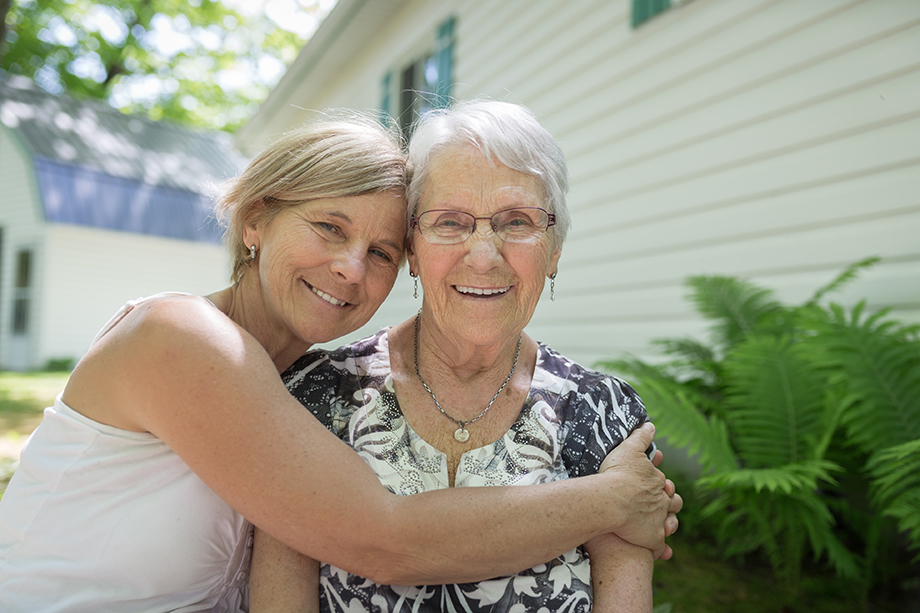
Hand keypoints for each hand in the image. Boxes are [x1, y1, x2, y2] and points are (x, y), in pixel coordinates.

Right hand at [598, 423, 681, 558]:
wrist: (610, 500)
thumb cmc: (616, 473)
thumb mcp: (628, 449)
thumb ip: (641, 437)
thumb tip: (650, 424)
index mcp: (657, 481)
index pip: (665, 482)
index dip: (661, 483)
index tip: (658, 483)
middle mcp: (662, 501)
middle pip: (673, 503)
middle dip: (670, 503)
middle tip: (665, 505)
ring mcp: (658, 521)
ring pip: (670, 524)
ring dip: (669, 525)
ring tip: (666, 527)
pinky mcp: (653, 539)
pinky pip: (660, 547)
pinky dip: (663, 550)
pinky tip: (664, 554)